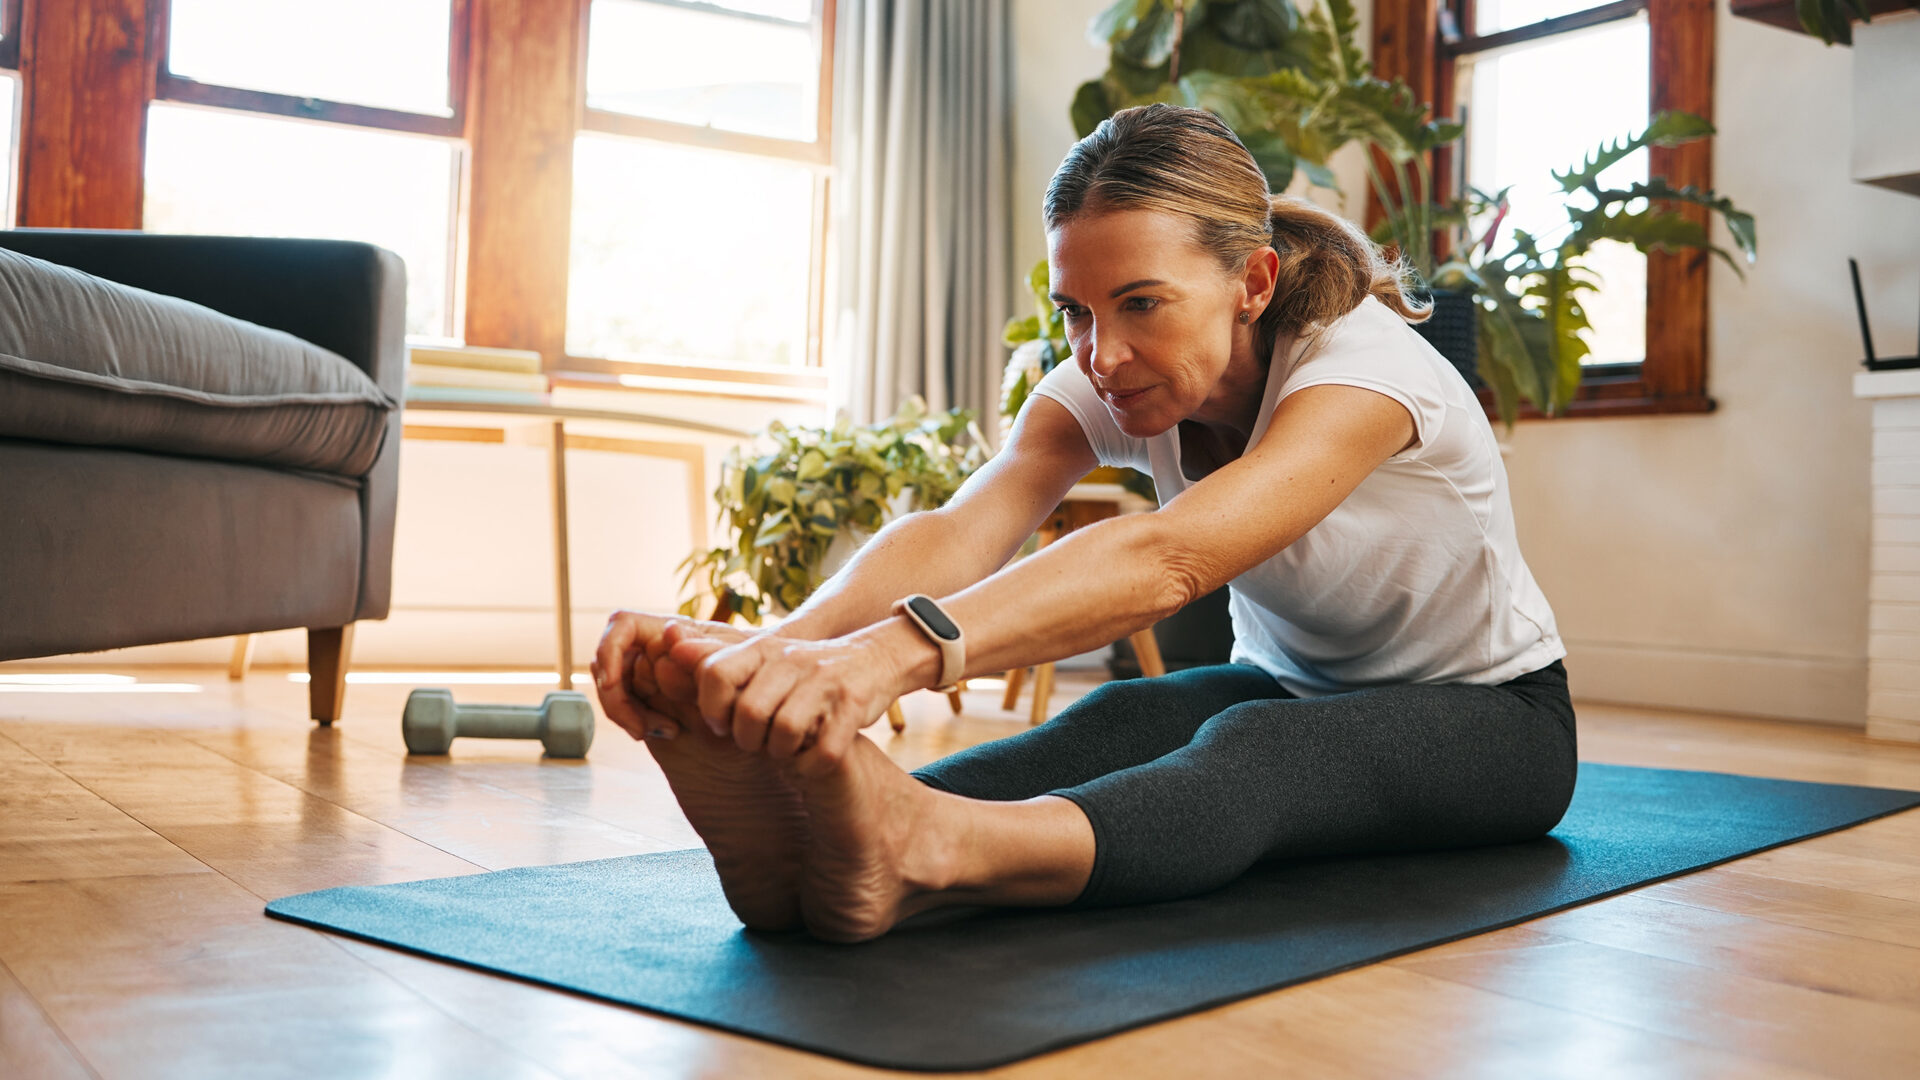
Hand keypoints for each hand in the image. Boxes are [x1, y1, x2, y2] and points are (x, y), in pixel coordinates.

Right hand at [591, 610, 747, 740]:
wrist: (760, 710)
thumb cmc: (753, 679)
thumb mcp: (736, 665)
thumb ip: (702, 652)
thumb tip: (670, 631)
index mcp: (670, 631)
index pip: (623, 625)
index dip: (609, 651)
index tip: (611, 684)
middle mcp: (654, 649)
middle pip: (607, 663)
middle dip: (617, 700)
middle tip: (643, 730)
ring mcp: (648, 674)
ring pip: (612, 688)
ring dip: (626, 714)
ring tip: (668, 731)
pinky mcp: (647, 700)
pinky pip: (624, 707)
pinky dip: (637, 722)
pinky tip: (670, 732)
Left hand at [668, 631, 917, 766]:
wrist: (874, 658)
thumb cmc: (806, 668)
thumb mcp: (761, 656)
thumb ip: (714, 655)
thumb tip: (667, 639)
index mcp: (763, 647)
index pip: (716, 674)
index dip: (712, 708)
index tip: (722, 724)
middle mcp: (791, 660)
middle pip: (749, 712)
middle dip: (748, 740)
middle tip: (757, 743)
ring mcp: (824, 682)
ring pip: (784, 734)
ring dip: (781, 754)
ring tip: (786, 750)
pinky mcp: (852, 705)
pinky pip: (822, 751)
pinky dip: (812, 766)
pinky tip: (811, 760)